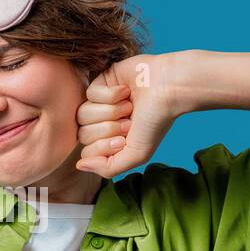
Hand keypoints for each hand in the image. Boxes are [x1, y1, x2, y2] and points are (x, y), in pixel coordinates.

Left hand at [75, 52, 182, 177]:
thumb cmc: (155, 123)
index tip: (124, 140)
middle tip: (129, 122)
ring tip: (128, 107)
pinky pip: (89, 94)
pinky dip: (111, 95)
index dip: (104, 147)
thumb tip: (80, 166)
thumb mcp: (136, 154)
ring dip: (110, 112)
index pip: (86, 152)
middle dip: (109, 129)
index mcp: (108, 142)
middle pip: (83, 134)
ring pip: (82, 114)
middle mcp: (102, 124)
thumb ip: (108, 167)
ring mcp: (99, 103)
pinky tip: (126, 91)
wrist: (169, 89)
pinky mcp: (100, 83)